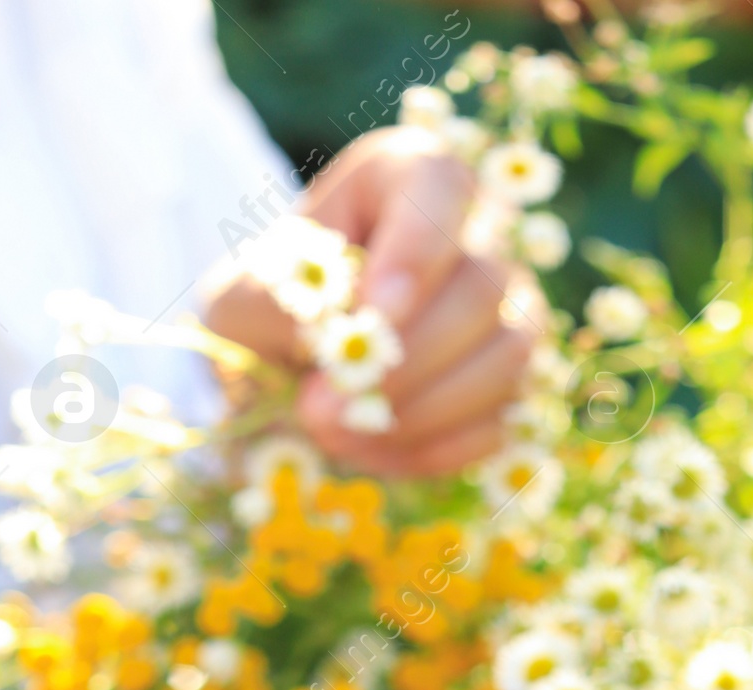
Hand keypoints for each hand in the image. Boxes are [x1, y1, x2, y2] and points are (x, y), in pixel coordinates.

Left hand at [203, 129, 542, 478]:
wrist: (288, 367)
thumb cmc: (271, 312)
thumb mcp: (242, 300)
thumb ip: (278, 305)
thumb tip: (342, 340)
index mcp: (405, 175)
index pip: (442, 184)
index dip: (417, 252)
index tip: (372, 313)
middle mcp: (476, 233)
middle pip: (480, 288)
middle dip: (404, 362)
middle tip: (321, 408)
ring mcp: (507, 309)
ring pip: (507, 354)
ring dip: (419, 411)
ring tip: (338, 434)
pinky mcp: (511, 383)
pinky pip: (498, 421)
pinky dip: (430, 450)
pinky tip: (370, 451)